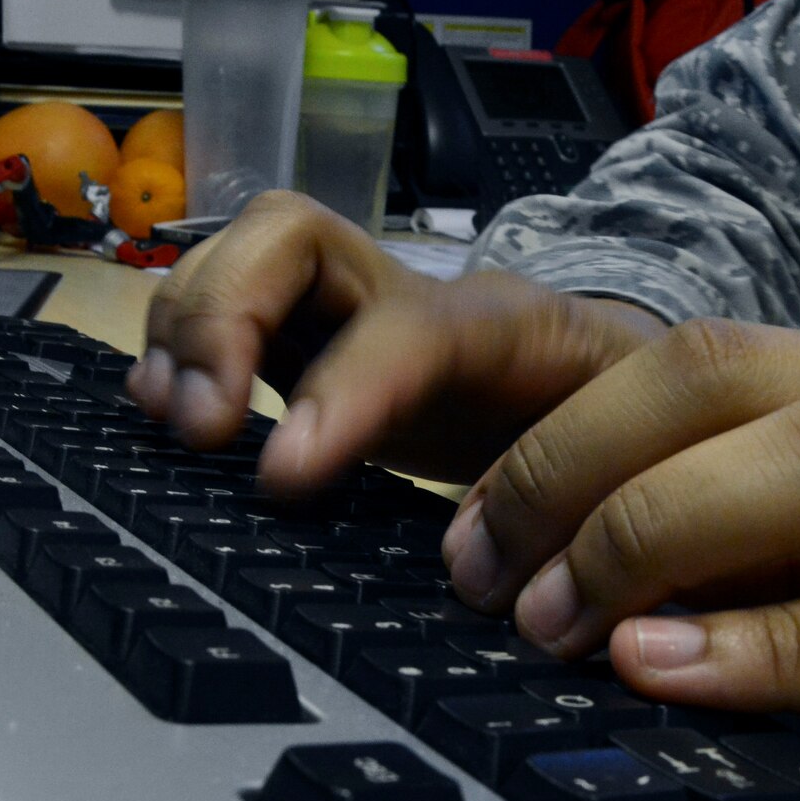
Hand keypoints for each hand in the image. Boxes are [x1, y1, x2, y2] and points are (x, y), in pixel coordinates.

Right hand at [126, 191, 667, 493]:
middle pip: (294, 235)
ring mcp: (350, 309)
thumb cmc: (626, 422)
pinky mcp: (307, 341)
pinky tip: (165, 410)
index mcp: (507, 328)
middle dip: (224, 316)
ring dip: (185, 327)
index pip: (407, 333)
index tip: (281, 477)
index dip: (338, 392)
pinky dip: (176, 347)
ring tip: (168, 416)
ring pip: (243, 257)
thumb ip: (581, 489)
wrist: (615, 387)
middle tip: (193, 425)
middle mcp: (412, 295)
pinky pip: (221, 308)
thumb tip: (503, 566)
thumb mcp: (634, 451)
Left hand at [441, 315, 799, 793]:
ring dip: (652, 534)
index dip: (560, 429)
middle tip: (478, 572)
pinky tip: (670, 666)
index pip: (698, 354)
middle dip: (574, 466)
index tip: (469, 524)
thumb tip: (593, 550)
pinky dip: (775, 643)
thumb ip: (782, 498)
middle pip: (734, 381)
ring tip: (547, 617)